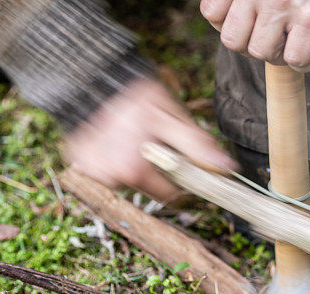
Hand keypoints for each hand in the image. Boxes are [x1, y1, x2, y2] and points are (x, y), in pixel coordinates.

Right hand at [62, 77, 237, 201]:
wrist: (93, 82)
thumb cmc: (135, 99)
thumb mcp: (171, 118)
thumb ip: (197, 145)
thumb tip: (227, 168)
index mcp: (134, 171)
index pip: (170, 195)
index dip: (181, 179)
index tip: (179, 160)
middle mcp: (111, 178)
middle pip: (150, 190)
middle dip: (157, 171)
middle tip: (153, 143)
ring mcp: (94, 174)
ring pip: (131, 183)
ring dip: (136, 166)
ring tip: (133, 140)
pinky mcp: (82, 168)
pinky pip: (107, 174)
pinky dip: (114, 161)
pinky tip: (116, 143)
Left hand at [200, 0, 309, 69]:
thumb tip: (230, 24)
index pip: (212, 13)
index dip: (231, 25)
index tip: (252, 23)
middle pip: (233, 40)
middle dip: (254, 46)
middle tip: (276, 38)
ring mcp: (282, 3)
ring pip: (261, 52)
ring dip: (281, 54)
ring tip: (297, 40)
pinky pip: (294, 59)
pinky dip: (305, 61)